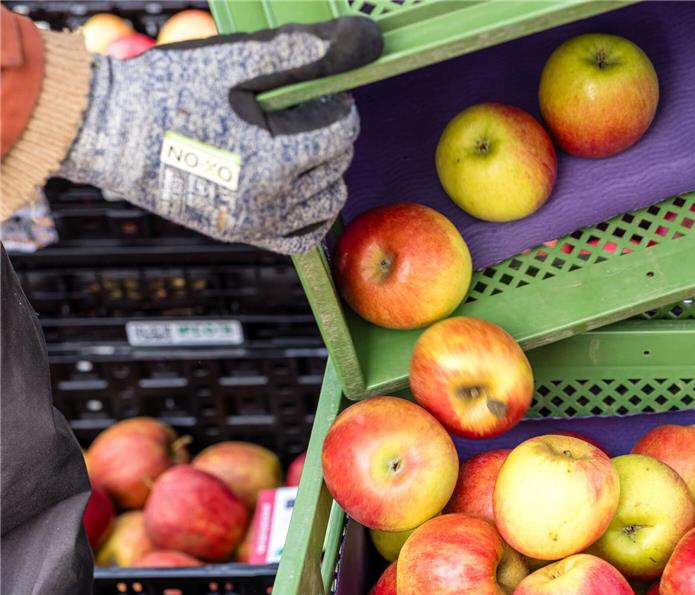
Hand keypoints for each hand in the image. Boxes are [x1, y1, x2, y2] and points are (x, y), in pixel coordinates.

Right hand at [57, 19, 381, 253]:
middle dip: (330, 134)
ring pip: (326, 201)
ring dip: (325, 171)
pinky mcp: (241, 233)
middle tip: (300, 112)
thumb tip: (368, 39)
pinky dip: (312, 214)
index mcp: (275, 157)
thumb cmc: (171, 89)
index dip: (337, 104)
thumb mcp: (239, 60)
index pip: (343, 131)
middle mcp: (271, 200)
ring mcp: (256, 223)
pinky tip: (302, 187)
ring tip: (297, 144)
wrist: (110, 131)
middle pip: (337, 164)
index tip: (316, 91)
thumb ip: (308, 51)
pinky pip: (301, 238)